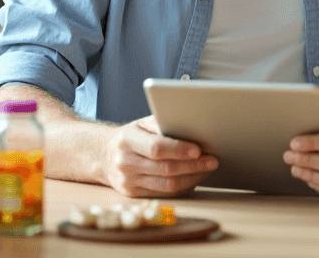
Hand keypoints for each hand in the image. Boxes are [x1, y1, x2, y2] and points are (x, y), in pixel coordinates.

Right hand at [101, 115, 217, 196]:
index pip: (156, 147)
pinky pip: (165, 193)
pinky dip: (183, 186)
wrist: (106, 156)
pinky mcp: (134, 194)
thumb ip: (161, 124)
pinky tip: (194, 178)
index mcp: (127, 139)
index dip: (179, 150)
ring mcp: (128, 181)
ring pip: (167, 184)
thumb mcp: (141, 124)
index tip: (198, 150)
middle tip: (212, 160)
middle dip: (193, 165)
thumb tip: (192, 125)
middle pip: (165, 168)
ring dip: (192, 177)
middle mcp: (125, 162)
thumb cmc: (132, 136)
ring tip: (206, 169)